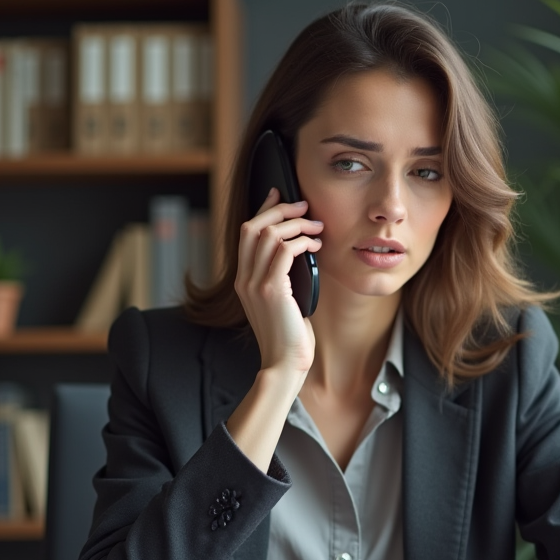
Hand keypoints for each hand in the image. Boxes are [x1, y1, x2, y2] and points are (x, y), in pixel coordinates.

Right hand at [234, 187, 323, 378]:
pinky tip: (315, 246)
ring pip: (269, 234)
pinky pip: (285, 251)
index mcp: (243, 280)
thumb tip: (300, 250)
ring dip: (296, 225)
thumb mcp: (283, 301)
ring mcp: (255, 284)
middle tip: (304, 206)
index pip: (247, 233)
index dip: (263, 209)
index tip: (280, 195)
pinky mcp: (271, 290)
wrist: (285, 364)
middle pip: (253, 226)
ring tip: (316, 227)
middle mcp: (244, 279)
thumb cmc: (289, 336)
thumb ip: (282, 277)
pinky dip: (302, 242)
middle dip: (280, 209)